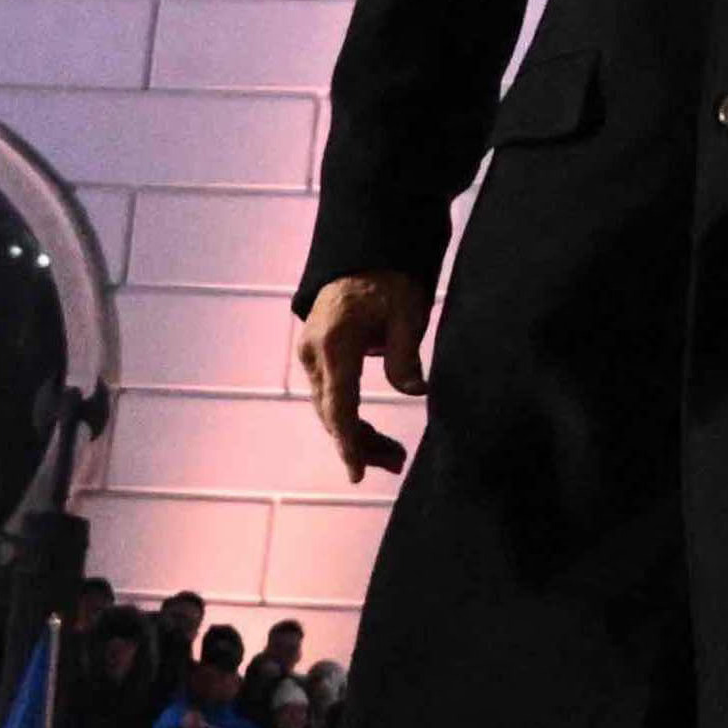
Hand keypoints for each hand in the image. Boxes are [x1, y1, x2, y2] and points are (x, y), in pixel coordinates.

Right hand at [294, 274, 426, 482]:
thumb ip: (405, 353)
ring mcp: (311, 354)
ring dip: (357, 435)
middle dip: (360, 444)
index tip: (356, 472)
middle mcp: (314, 352)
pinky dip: (350, 418)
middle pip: (332, 413)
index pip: (339, 404)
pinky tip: (374, 438)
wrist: (363, 255)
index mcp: (334, 342)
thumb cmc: (389, 280)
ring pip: (330, 409)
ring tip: (394, 458)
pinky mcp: (318, 357)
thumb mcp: (407, 311)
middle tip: (397, 463)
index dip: (348, 441)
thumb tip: (415, 391)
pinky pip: (331, 396)